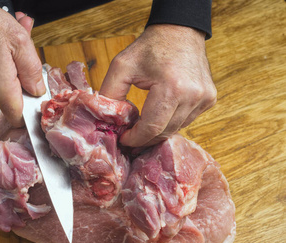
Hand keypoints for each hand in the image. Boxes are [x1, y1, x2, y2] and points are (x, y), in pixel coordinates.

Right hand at [0, 0, 45, 126]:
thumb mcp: (19, 41)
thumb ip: (33, 71)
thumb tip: (37, 90)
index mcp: (0, 88)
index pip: (18, 117)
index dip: (30, 110)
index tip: (37, 97)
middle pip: (15, 93)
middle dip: (24, 71)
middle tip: (27, 46)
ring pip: (6, 80)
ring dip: (14, 60)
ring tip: (13, 37)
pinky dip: (2, 58)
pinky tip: (2, 40)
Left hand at [100, 24, 216, 146]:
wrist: (180, 31)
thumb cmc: (150, 47)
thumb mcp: (122, 66)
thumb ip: (109, 93)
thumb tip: (105, 119)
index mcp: (172, 88)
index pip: (152, 128)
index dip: (135, 138)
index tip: (123, 138)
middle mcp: (193, 96)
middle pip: (165, 132)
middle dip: (145, 139)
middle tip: (130, 137)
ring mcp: (205, 98)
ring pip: (176, 129)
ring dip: (158, 131)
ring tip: (142, 125)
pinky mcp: (209, 99)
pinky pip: (186, 121)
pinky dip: (171, 122)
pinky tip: (159, 114)